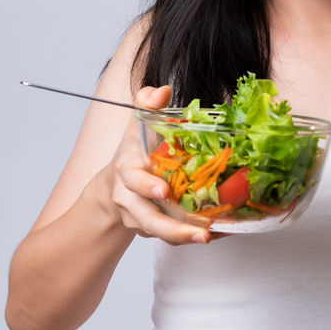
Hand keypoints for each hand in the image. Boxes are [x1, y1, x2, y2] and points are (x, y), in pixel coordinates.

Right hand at [94, 85, 230, 245]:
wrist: (112, 188)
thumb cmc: (133, 153)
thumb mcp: (136, 124)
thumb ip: (147, 104)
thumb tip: (163, 91)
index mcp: (127, 170)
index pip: (133, 179)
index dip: (146, 186)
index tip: (163, 191)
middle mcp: (131, 198)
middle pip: (148, 218)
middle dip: (172, 227)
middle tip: (200, 231)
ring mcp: (141, 218)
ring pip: (161, 233)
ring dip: (185, 237)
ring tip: (210, 237)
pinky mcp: (153, 230)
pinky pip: (172, 238)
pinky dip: (192, 237)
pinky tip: (218, 233)